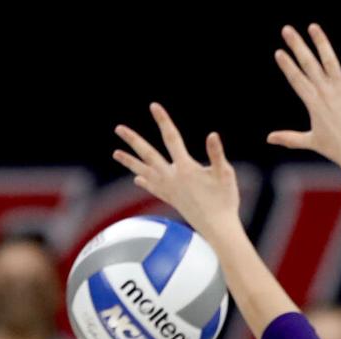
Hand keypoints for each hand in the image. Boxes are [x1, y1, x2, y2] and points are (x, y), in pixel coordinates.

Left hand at [113, 104, 240, 238]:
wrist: (217, 230)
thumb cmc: (225, 201)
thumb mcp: (225, 174)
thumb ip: (216, 154)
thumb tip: (212, 135)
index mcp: (185, 168)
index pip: (172, 138)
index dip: (163, 121)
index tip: (154, 106)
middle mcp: (172, 178)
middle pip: (148, 154)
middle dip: (133, 140)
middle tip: (118, 128)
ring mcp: (169, 190)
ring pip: (144, 171)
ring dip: (130, 161)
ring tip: (115, 153)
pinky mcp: (171, 200)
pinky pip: (153, 188)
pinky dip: (144, 181)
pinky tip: (136, 178)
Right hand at [268, 25, 340, 165]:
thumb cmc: (336, 149)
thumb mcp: (310, 141)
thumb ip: (290, 137)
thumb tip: (268, 138)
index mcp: (313, 103)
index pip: (296, 79)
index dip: (287, 65)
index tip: (279, 52)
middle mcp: (325, 92)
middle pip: (308, 64)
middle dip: (296, 46)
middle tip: (286, 29)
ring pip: (329, 60)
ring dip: (320, 42)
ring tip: (312, 27)